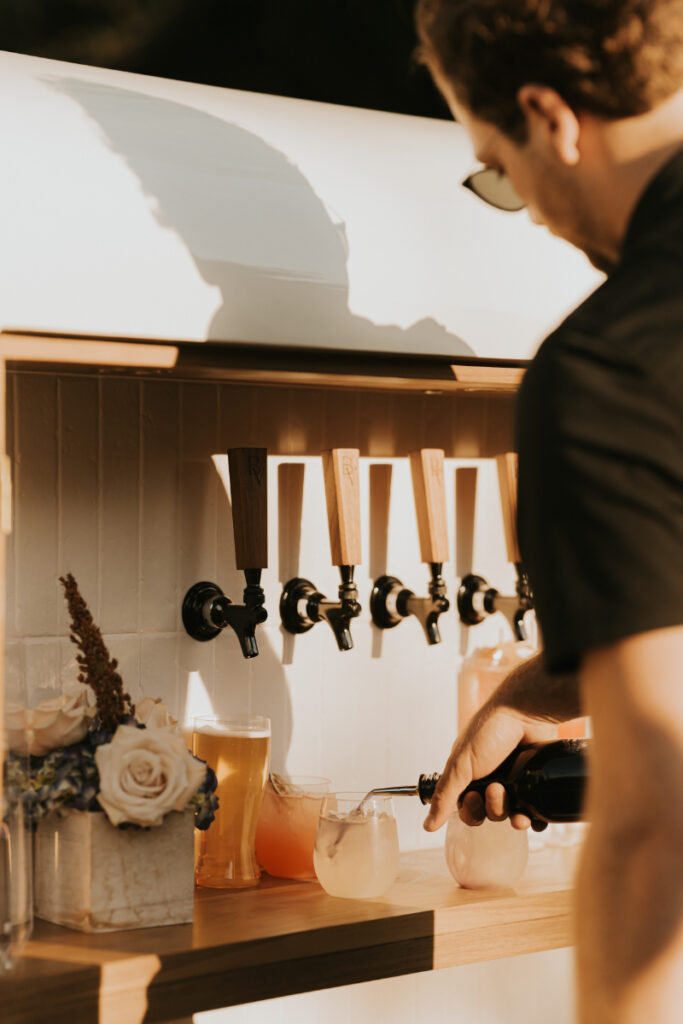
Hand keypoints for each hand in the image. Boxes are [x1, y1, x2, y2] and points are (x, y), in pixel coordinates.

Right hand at [423, 700, 556, 831]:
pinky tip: (533, 817)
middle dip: (493, 807)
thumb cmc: (490, 730)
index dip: (471, 811)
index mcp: (471, 775)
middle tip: (497, 789)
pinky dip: (534, 819)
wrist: (525, 714)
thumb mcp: (461, 764)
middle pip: (491, 814)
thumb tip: (428, 824)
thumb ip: (445, 795)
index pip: (468, 809)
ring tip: (514, 791)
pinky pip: (535, 812)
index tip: (474, 798)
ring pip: (511, 814)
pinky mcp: (534, 783)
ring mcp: (515, 781)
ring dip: (512, 811)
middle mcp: (492, 779)